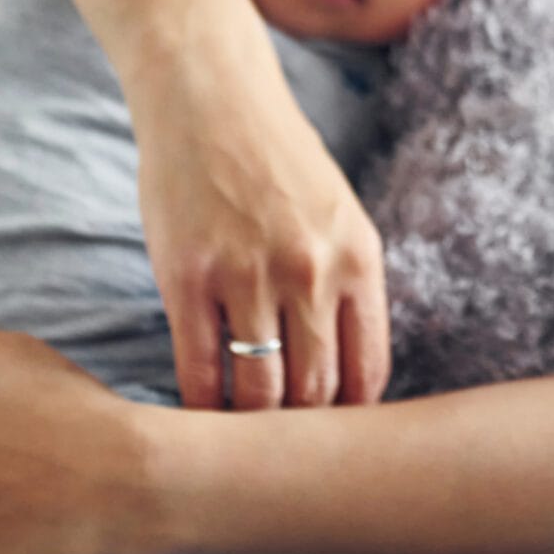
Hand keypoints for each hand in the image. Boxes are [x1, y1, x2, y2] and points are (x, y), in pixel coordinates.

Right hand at [125, 35, 390, 409]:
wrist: (211, 96)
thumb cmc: (276, 158)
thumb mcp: (338, 214)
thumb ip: (346, 286)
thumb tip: (346, 375)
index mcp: (359, 259)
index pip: (366, 373)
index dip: (348, 422)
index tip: (328, 441)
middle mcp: (311, 272)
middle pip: (314, 393)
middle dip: (298, 434)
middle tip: (279, 457)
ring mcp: (248, 276)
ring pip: (257, 393)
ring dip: (247, 429)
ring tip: (236, 443)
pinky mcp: (188, 277)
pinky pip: (198, 369)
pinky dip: (199, 406)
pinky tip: (195, 415)